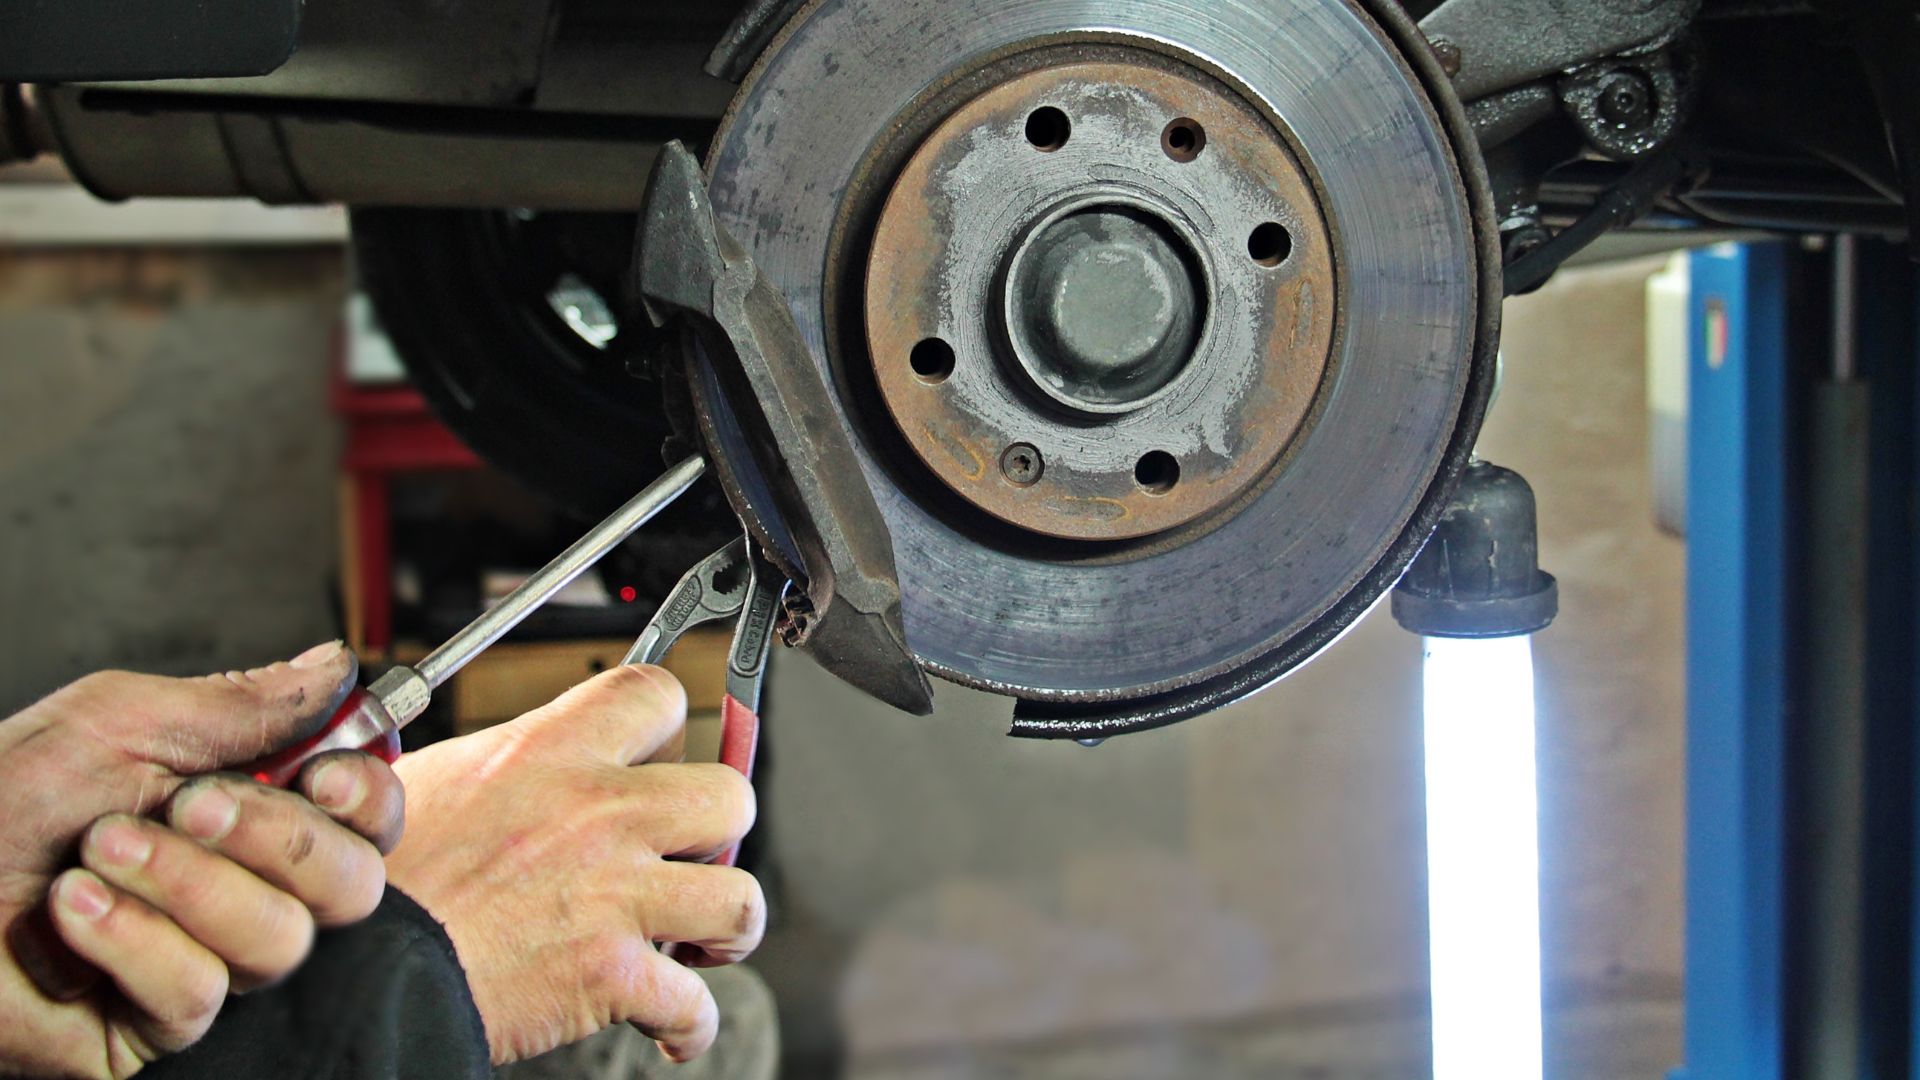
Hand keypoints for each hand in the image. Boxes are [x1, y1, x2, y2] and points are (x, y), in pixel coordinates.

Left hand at [0, 643, 405, 1078]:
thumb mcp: (118, 723)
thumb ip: (239, 703)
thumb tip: (338, 666)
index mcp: (249, 809)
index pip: (367, 817)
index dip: (369, 798)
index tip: (324, 774)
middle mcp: (243, 888)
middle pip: (350, 884)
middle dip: (274, 839)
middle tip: (189, 804)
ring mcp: (206, 961)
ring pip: (279, 941)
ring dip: (185, 886)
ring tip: (96, 853)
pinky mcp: (158, 1028)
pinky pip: (200, 993)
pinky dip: (132, 941)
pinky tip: (74, 913)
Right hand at [385, 664, 762, 1064]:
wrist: (359, 965)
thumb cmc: (382, 879)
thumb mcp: (434, 779)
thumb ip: (506, 761)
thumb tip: (531, 759)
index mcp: (552, 751)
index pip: (655, 693)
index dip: (669, 725)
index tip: (662, 754)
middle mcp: (598, 813)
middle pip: (730, 796)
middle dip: (722, 831)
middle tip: (693, 853)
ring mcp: (614, 894)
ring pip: (740, 898)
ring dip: (727, 925)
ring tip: (700, 937)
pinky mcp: (611, 975)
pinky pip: (696, 1004)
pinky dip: (691, 1024)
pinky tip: (671, 1024)